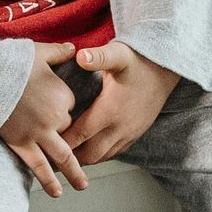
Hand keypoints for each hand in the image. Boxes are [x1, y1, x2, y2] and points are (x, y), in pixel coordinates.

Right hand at [0, 41, 88, 196]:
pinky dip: (49, 180)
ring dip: (74, 173)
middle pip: (73, 134)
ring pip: (63, 157)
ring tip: (82, 186)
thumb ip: (60, 52)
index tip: (49, 102)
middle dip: (83, 148)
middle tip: (92, 158)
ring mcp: (39, 133)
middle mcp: (56, 118)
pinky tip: (57, 192)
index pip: (73, 108)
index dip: (64, 106)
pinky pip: (39, 165)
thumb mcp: (40, 52)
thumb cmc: (10, 61)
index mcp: (64, 96)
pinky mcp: (21, 144)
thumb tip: (75, 48)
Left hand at [63, 42, 180, 165]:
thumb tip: (80, 56)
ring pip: (103, 156)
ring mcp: (130, 133)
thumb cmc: (139, 61)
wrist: (166, 69)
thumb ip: (99, 57)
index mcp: (110, 110)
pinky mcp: (136, 134)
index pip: (80, 134)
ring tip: (67, 157)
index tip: (46, 142)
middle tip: (52, 155)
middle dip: (70, 157)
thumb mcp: (118, 54)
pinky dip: (100, 154)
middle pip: (90, 154)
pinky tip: (89, 149)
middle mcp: (120, 126)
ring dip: (85, 158)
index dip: (62, 142)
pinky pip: (115, 152)